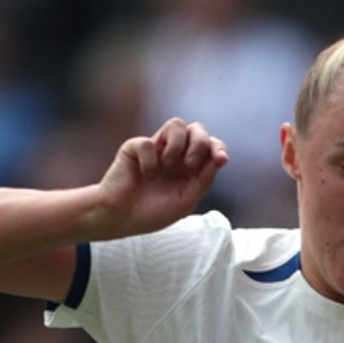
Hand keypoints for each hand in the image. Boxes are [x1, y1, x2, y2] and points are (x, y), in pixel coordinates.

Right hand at [94, 118, 227, 238]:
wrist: (122, 219)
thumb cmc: (154, 212)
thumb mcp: (186, 200)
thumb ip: (204, 180)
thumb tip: (221, 158)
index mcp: (191, 167)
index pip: (211, 145)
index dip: (218, 147)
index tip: (220, 158)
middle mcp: (176, 154)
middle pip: (198, 128)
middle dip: (200, 142)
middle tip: (191, 164)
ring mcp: (156, 149)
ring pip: (176, 124)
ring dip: (178, 143)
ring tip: (169, 164)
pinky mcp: (134, 148)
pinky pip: (147, 142)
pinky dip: (149, 159)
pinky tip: (145, 173)